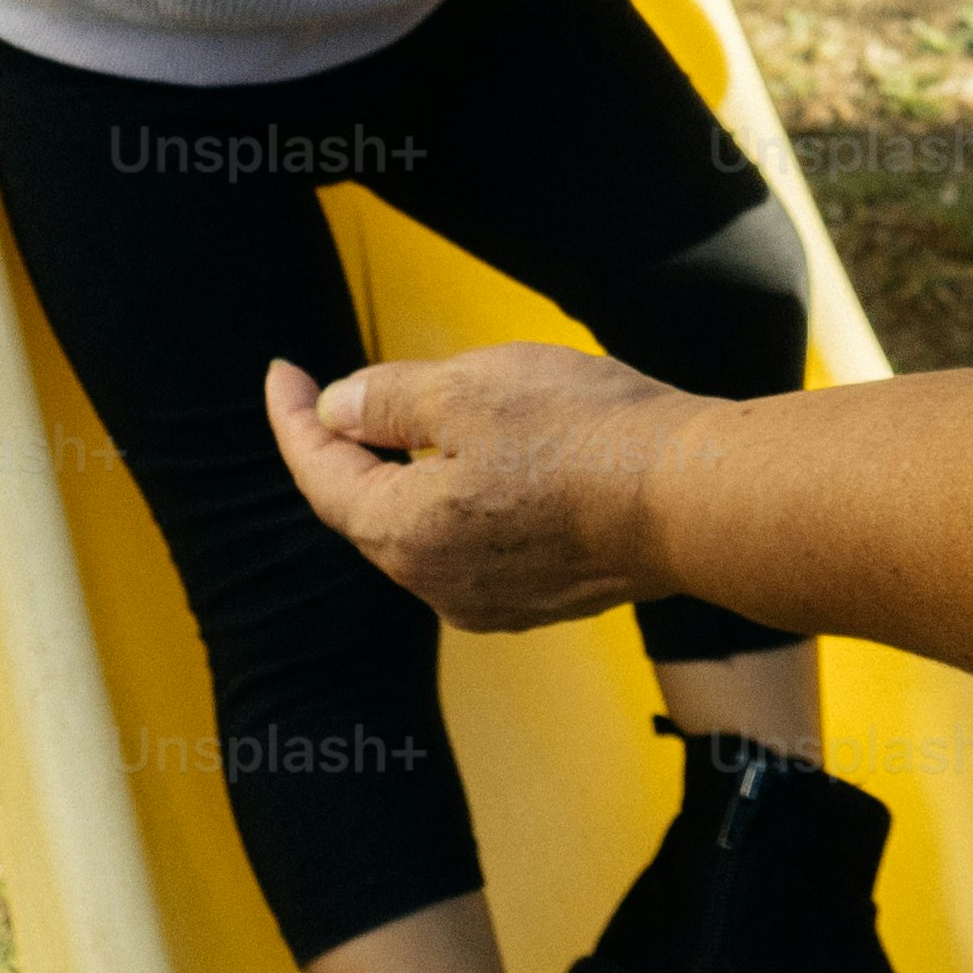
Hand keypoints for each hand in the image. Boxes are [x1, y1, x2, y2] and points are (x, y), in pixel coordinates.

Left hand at [265, 343, 700, 629]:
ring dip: (410, 478)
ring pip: (424, 530)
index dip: (294, 419)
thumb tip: (336, 412)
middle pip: (368, 510)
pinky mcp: (540, 598)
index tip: (283, 372)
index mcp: (404, 534)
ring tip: (423, 421)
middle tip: (337, 393)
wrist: (688, 498)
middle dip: (349, 451)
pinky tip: (492, 465)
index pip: (321, 476)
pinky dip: (462, 503)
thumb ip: (387, 402)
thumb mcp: (469, 388)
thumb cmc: (583, 435)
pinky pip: (475, 546)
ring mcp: (490, 600)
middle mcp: (436, 584)